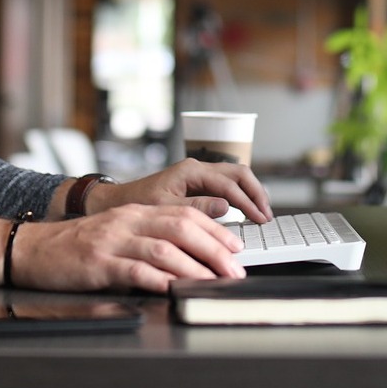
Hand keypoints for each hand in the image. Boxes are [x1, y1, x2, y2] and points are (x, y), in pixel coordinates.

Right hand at [12, 203, 246, 292]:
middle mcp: (128, 221)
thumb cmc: (75, 247)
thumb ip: (149, 237)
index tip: (235, 249)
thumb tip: (190, 255)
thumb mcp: (117, 233)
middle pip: (182, 228)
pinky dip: (159, 280)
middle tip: (235, 271)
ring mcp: (112, 241)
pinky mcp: (98, 263)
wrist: (31, 248)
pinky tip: (174, 290)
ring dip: (194, 268)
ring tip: (214, 283)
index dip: (215, 231)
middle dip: (214, 250)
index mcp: (135, 212)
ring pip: (164, 249)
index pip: (186, 214)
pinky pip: (135, 270)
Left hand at [86, 158, 272, 222]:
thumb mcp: (166, 209)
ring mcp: (199, 174)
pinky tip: (247, 210)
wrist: (120, 202)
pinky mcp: (199, 183)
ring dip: (251, 192)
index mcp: (191, 171)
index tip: (259, 219)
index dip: (248, 202)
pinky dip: (241, 195)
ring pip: (235, 176)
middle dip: (256, 193)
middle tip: (266, 215)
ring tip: (262, 213)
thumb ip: (196, 208)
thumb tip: (226, 207)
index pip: (229, 184)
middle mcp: (198, 168)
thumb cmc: (139, 204)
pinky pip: (227, 184)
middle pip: (239, 173)